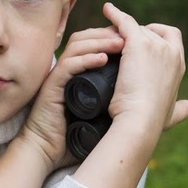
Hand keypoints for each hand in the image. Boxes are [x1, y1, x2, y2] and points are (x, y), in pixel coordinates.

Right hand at [18, 25, 125, 168]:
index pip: (92, 44)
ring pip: (77, 46)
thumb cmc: (71, 137)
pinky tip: (103, 59)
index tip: (133, 41)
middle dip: (107, 34)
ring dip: (100, 42)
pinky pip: (69, 65)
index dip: (110, 38)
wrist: (46, 152)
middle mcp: (66, 70)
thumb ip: (113, 102)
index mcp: (77, 73)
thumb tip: (140, 96)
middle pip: (85, 38)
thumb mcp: (98, 114)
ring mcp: (58, 76)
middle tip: (129, 36)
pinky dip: (86, 59)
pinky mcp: (52, 86)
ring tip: (120, 44)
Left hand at [102, 2, 187, 136]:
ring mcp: (155, 44)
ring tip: (106, 32)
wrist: (140, 120)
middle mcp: (170, 50)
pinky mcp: (137, 42)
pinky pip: (125, 22)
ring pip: (136, 28)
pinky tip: (106, 10)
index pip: (172, 37)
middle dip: (135, 35)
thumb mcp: (171, 114)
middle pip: (151, 31)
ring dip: (122, 29)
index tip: (145, 41)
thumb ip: (182, 109)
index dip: (157, 35)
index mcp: (178, 64)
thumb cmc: (152, 121)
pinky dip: (115, 14)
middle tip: (118, 42)